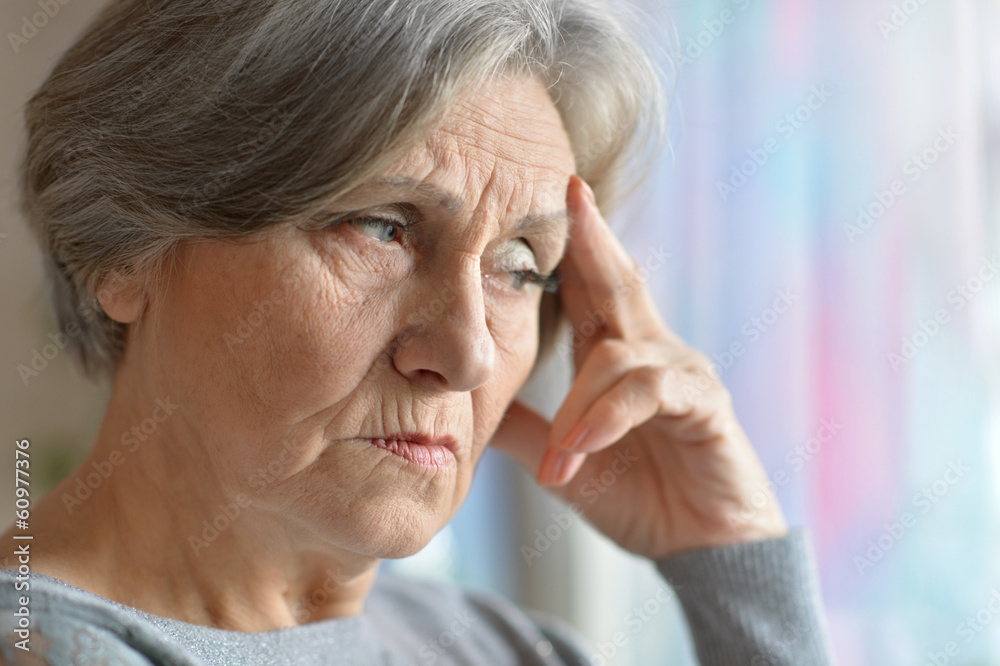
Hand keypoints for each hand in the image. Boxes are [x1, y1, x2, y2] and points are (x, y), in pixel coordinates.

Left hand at [489, 175, 786, 559]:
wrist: (699, 548)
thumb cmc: (639, 495)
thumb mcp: (566, 461)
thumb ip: (525, 429)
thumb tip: (472, 406)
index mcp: (617, 357)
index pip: (591, 292)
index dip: (574, 248)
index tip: (552, 201)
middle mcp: (652, 351)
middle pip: (619, 283)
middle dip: (593, 239)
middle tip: (571, 194)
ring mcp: (681, 374)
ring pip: (614, 356)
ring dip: (575, 409)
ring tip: (557, 460)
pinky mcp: (704, 404)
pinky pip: (647, 393)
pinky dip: (606, 418)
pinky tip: (580, 450)